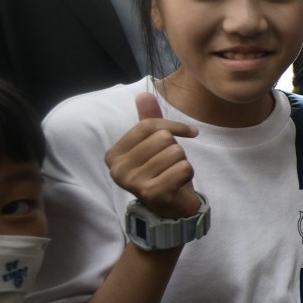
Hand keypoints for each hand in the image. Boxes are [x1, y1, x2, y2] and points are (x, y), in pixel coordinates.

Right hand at [105, 93, 198, 218]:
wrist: (171, 208)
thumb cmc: (162, 172)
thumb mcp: (154, 145)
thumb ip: (149, 120)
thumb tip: (143, 93)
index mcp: (114, 155)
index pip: (148, 126)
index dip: (173, 126)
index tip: (188, 132)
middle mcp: (118, 170)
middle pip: (163, 138)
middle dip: (176, 149)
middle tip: (170, 165)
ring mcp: (134, 183)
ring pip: (175, 152)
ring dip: (182, 162)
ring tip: (173, 174)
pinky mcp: (153, 194)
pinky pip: (183, 168)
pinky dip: (188, 174)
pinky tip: (178, 184)